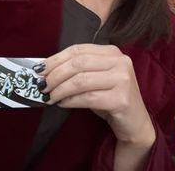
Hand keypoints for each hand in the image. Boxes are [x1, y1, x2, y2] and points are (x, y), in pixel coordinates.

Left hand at [38, 44, 155, 146]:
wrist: (135, 123)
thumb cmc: (110, 98)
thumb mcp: (96, 78)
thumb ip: (78, 69)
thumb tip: (45, 69)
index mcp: (112, 52)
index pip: (78, 50)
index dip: (56, 59)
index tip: (39, 69)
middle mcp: (120, 62)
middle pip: (78, 63)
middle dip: (55, 74)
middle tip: (41, 85)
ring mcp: (123, 80)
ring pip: (81, 81)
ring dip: (60, 89)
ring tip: (49, 96)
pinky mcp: (122, 99)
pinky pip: (88, 98)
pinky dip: (70, 101)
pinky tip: (62, 104)